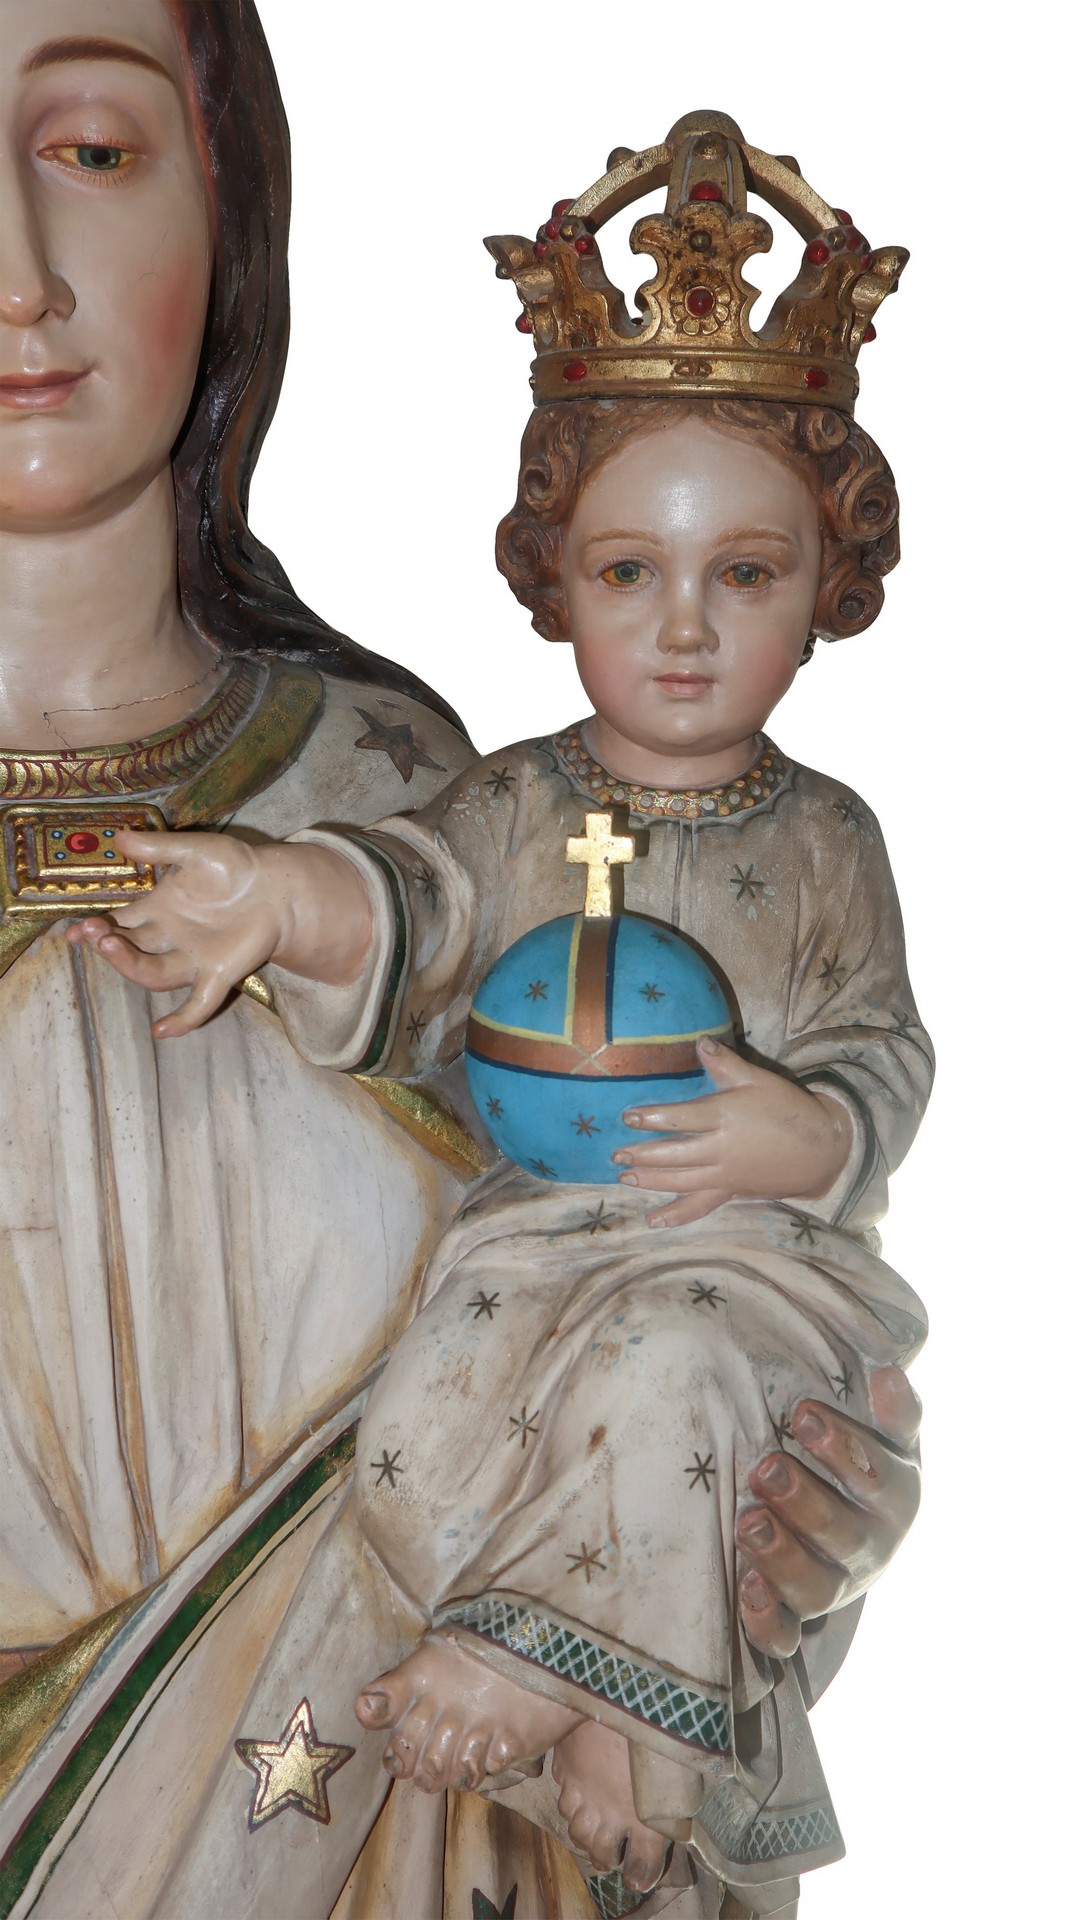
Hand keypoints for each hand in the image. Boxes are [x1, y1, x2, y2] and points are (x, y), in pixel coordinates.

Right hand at [66, 829, 371, 1038]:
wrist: (278, 885)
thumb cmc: (235, 867)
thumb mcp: (195, 850)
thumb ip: (159, 848)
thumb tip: (118, 838)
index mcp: (158, 910)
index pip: (118, 924)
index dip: (92, 930)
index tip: (70, 933)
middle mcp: (170, 939)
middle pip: (130, 950)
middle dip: (108, 944)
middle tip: (92, 933)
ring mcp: (194, 959)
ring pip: (154, 973)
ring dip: (130, 965)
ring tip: (112, 946)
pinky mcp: (220, 974)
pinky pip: (199, 1004)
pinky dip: (183, 1020)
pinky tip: (162, 1031)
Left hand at [613, 1035, 850, 1227]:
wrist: (822, 1149)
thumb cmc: (788, 1109)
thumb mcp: (759, 1080)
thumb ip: (725, 1064)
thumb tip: (699, 1040)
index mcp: (725, 1117)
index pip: (681, 1119)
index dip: (652, 1118)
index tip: (627, 1117)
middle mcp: (721, 1149)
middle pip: (674, 1154)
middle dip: (642, 1155)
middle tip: (616, 1155)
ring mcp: (725, 1174)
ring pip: (680, 1181)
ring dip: (650, 1181)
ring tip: (624, 1178)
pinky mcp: (731, 1191)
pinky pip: (699, 1206)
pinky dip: (676, 1214)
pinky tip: (653, 1220)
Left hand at [736, 1367, 921, 1658]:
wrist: (843, 1529)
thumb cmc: (855, 1465)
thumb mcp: (883, 1437)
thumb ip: (893, 1412)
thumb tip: (889, 1372)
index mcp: (896, 1498)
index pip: (879, 1477)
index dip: (845, 1448)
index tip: (802, 1413)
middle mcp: (870, 1549)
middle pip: (844, 1535)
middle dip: (805, 1502)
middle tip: (766, 1468)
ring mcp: (834, 1588)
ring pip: (815, 1588)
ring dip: (781, 1557)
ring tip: (748, 1523)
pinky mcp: (796, 1621)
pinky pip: (784, 1636)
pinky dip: (767, 1621)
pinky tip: (746, 1590)